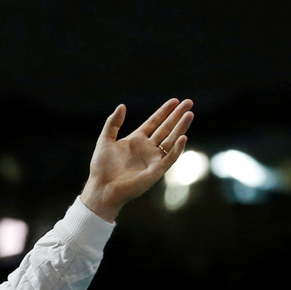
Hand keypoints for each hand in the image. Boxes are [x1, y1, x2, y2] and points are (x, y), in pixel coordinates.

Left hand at [79, 98, 193, 221]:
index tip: (175, 100)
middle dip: (177, 116)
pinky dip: (176, 149)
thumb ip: (112, 124)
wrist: (102, 188)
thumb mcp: (105, 141)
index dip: (164, 111)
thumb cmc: (101, 168)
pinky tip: (182, 137)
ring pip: (171, 140)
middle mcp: (147, 148)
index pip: (154, 122)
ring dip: (180, 128)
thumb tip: (122, 106)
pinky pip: (169, 158)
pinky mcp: (156, 171)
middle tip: (189, 102)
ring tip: (189, 114)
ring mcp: (153, 159)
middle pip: (166, 128)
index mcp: (135, 140)